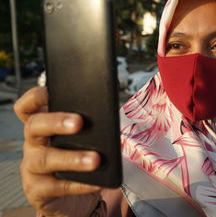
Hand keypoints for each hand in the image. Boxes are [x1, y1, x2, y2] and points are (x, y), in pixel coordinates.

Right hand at [14, 87, 101, 216]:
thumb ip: (92, 118)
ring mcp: (32, 167)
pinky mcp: (38, 190)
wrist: (75, 198)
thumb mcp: (84, 137)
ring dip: (72, 158)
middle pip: (35, 126)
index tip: (51, 91)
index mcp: (44, 126)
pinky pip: (57, 186)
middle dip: (56, 122)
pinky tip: (97, 182)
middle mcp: (34, 143)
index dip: (35, 97)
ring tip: (96, 159)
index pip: (28, 107)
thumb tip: (113, 93)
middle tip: (79, 122)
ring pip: (46, 158)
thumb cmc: (80, 158)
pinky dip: (80, 184)